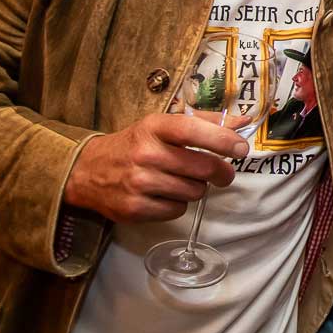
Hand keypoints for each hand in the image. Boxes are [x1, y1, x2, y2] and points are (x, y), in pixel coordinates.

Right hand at [63, 112, 248, 223]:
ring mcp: (138, 183)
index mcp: (154, 127)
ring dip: (197, 188)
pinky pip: (177, 210)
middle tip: (222, 173)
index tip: (241, 149)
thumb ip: (206, 122)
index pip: (192, 130)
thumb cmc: (137, 144)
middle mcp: (145, 154)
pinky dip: (179, 204)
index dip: (222, 140)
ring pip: (194, 192)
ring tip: (183, 180)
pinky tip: (166, 194)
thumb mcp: (164, 125)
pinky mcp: (134, 209)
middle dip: (221, 172)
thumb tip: (244, 122)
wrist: (88, 170)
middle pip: (202, 168)